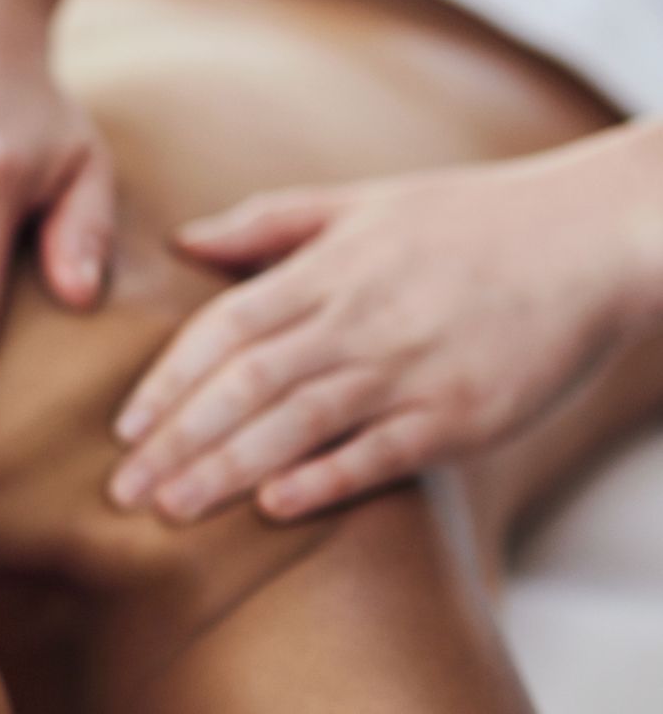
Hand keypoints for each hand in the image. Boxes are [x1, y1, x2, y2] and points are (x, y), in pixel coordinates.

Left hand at [107, 146, 642, 521]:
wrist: (592, 235)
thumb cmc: (473, 220)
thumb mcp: (365, 202)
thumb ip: (271, 223)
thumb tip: (183, 241)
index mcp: (329, 269)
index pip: (223, 329)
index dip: (169, 381)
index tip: (123, 428)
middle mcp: (358, 319)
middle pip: (244, 385)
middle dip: (176, 441)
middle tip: (121, 494)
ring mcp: (409, 368)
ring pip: (296, 423)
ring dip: (226, 470)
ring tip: (171, 511)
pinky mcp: (461, 414)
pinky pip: (380, 453)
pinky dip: (325, 479)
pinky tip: (274, 509)